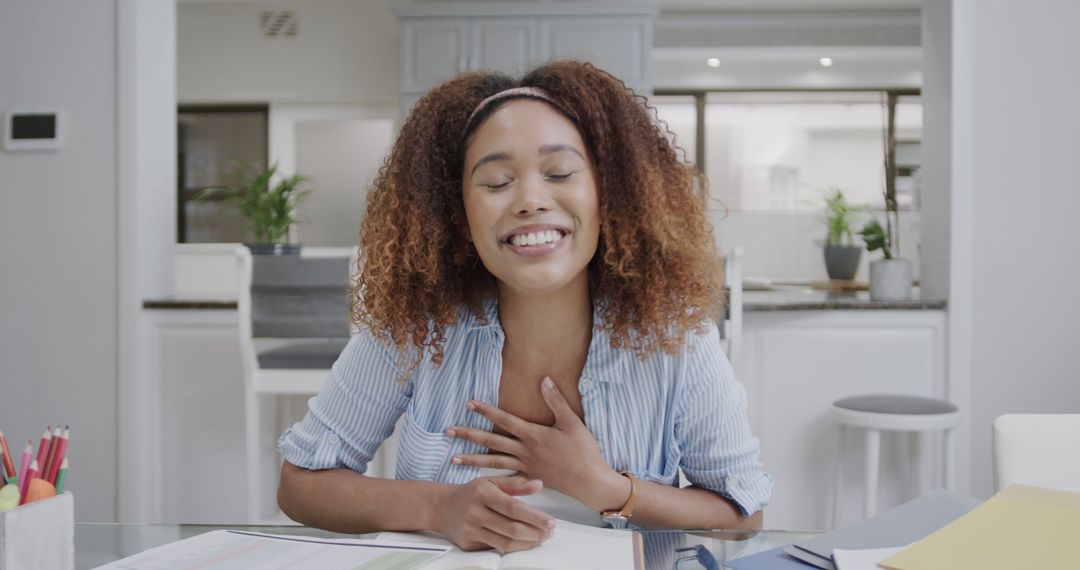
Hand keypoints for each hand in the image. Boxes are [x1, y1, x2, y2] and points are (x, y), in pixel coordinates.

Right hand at [432, 475, 554, 552]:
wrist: (441, 506)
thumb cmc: (472, 493)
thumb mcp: (491, 482)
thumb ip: (515, 485)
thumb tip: (539, 484)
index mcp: (484, 493)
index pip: (514, 507)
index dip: (535, 517)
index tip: (551, 523)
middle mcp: (475, 511)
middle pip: (511, 528)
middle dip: (535, 533)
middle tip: (549, 533)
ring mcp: (470, 529)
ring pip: (505, 542)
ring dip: (527, 543)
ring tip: (540, 539)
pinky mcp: (468, 543)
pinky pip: (495, 548)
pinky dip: (513, 548)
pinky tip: (524, 543)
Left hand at [447, 377, 624, 509]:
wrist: (589, 480)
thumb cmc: (583, 450)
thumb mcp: (571, 422)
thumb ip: (556, 401)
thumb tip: (544, 379)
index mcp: (532, 435)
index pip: (504, 419)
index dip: (486, 410)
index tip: (469, 404)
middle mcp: (524, 451)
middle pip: (490, 441)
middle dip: (468, 435)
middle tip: (448, 431)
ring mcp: (525, 466)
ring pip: (493, 461)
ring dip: (472, 459)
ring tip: (453, 459)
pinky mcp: (529, 479)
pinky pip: (505, 479)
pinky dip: (491, 479)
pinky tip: (479, 481)